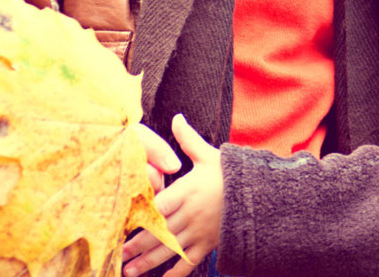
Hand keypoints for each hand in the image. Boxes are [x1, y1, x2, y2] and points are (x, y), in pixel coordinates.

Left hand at [122, 114, 223, 276]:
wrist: (261, 197)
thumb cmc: (231, 175)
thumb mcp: (209, 155)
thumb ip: (188, 140)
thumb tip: (176, 117)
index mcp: (187, 191)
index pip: (159, 206)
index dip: (141, 216)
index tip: (122, 223)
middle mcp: (191, 215)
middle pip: (159, 233)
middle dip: (137, 245)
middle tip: (117, 255)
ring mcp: (199, 233)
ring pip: (169, 250)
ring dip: (148, 262)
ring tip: (128, 271)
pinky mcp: (208, 245)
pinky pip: (189, 263)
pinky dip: (175, 274)